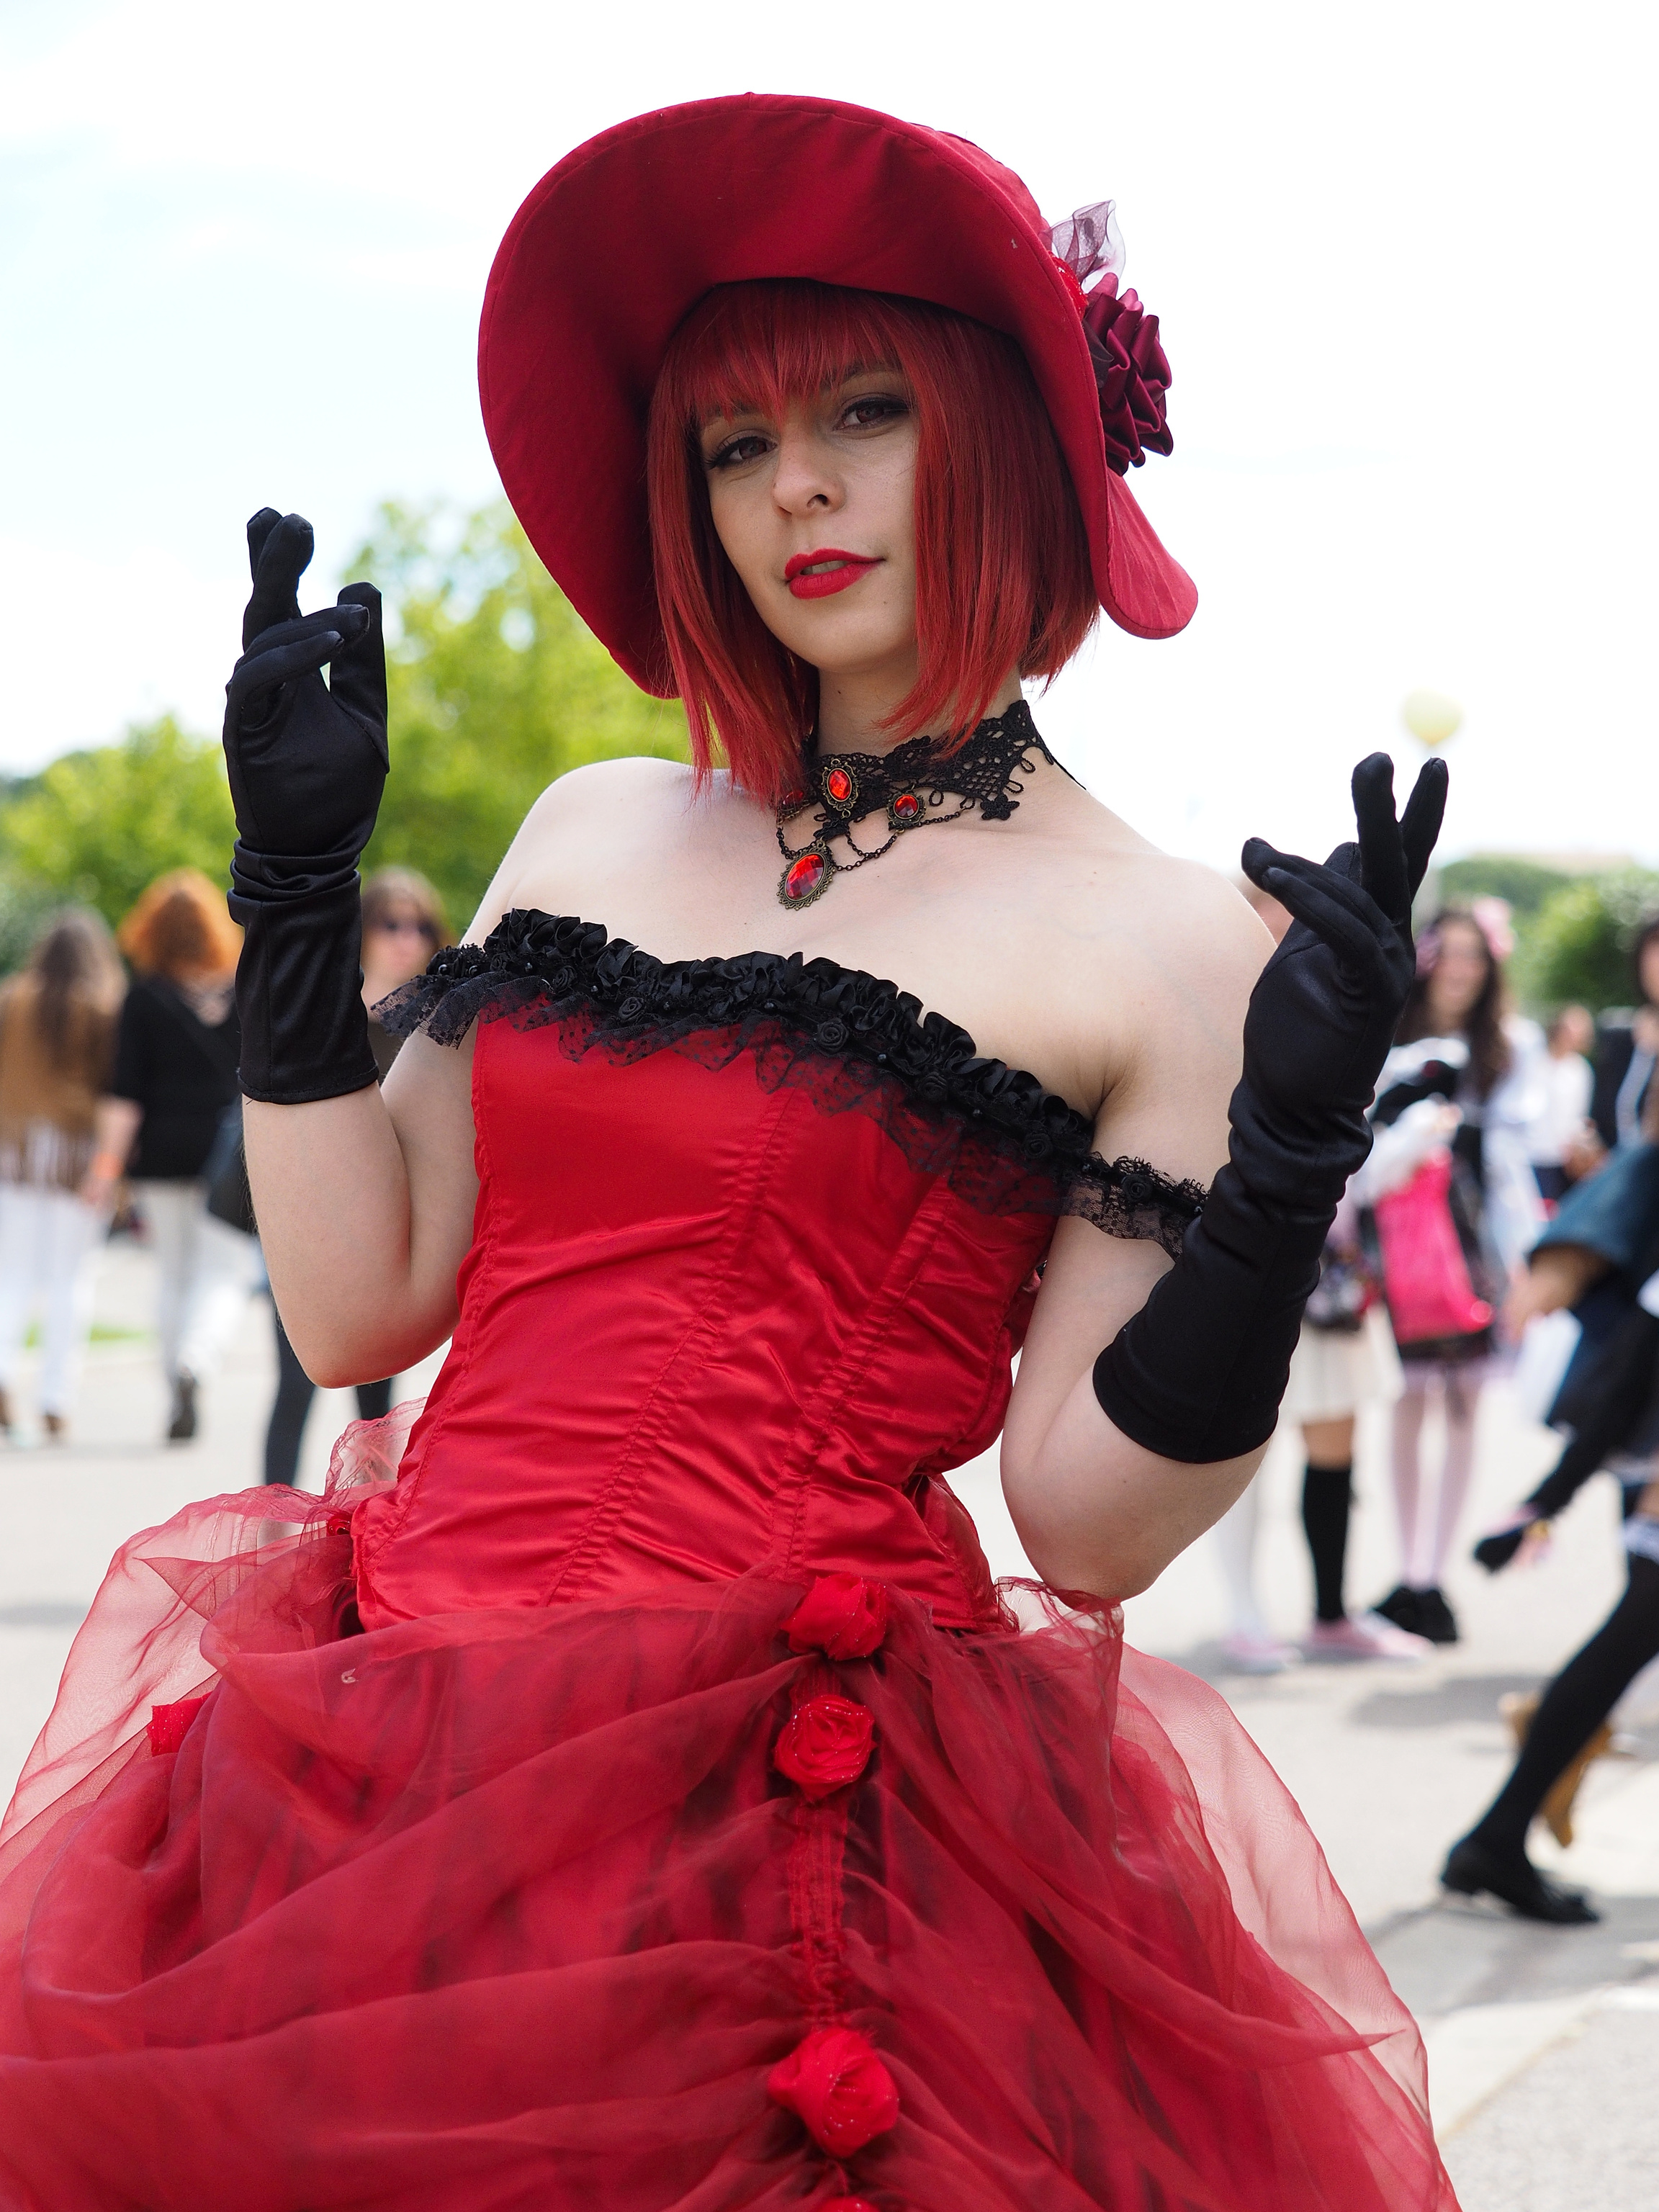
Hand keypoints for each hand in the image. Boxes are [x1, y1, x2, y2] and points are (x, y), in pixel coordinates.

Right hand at [223, 510, 386, 862]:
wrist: (321, 851)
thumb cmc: (340, 789)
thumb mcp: (366, 712)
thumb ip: (363, 659)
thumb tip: (363, 587)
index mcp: (292, 672)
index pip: (282, 605)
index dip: (281, 562)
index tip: (294, 521)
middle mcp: (266, 681)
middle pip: (262, 607)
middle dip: (273, 561)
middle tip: (288, 517)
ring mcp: (251, 704)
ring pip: (262, 640)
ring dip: (303, 616)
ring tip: (350, 618)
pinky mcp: (244, 731)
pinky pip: (258, 682)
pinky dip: (293, 658)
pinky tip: (332, 641)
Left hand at [1238, 754, 1446, 1146]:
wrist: (1292, 1105)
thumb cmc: (1296, 1030)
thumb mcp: (1302, 950)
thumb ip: (1321, 901)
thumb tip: (1342, 847)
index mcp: (1376, 928)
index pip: (1393, 859)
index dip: (1396, 812)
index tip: (1384, 763)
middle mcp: (1391, 943)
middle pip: (1395, 863)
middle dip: (1387, 809)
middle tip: (1381, 758)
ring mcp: (1385, 969)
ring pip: (1363, 896)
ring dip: (1307, 868)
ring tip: (1253, 854)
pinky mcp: (1368, 996)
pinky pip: (1343, 935)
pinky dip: (1309, 901)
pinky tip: (1271, 876)